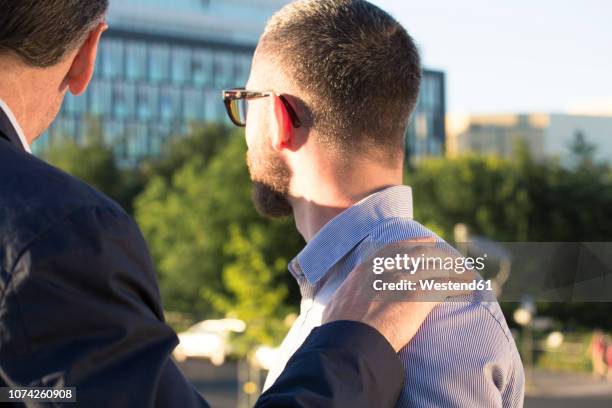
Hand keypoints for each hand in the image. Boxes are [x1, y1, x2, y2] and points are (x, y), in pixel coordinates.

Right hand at [323, 238, 477, 350]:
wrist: (350, 341)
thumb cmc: (340, 330)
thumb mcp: (337, 305)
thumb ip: (347, 298)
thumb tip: (341, 306)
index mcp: (366, 269)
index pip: (394, 249)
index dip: (412, 244)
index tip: (423, 242)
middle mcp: (386, 270)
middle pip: (418, 253)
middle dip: (436, 252)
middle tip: (448, 252)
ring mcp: (402, 281)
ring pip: (435, 268)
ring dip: (453, 269)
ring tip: (466, 272)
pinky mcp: (418, 297)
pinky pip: (445, 286)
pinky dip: (459, 285)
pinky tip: (468, 287)